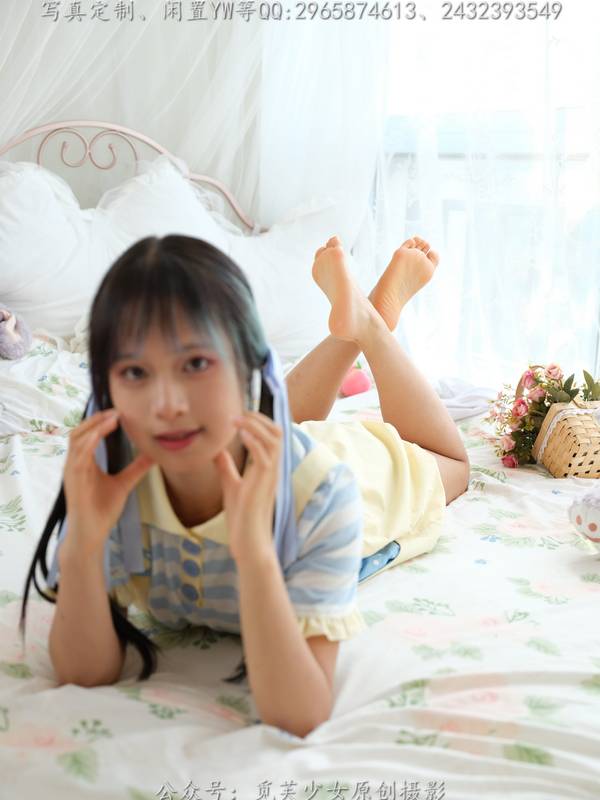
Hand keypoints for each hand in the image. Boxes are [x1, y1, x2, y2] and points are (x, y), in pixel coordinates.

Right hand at [62, 408, 155, 559]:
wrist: (91, 534)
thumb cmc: (101, 511)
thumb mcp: (123, 484)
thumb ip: (136, 469)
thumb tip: (153, 455)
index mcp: (84, 462)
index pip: (88, 434)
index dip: (101, 421)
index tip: (120, 412)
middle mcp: (75, 463)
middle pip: (79, 431)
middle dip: (96, 418)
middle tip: (117, 409)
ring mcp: (72, 470)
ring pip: (77, 438)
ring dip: (94, 425)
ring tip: (113, 417)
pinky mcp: (73, 478)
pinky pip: (78, 454)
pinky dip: (89, 440)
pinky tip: (102, 432)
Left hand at [213, 411, 282, 563]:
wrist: (249, 541)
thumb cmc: (242, 516)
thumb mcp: (230, 485)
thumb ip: (226, 467)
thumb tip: (216, 450)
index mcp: (267, 467)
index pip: (272, 435)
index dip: (259, 420)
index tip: (240, 413)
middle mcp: (273, 467)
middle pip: (277, 431)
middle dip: (259, 417)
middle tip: (239, 412)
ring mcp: (271, 475)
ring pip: (273, 439)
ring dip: (255, 425)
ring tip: (236, 419)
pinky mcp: (264, 483)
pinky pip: (265, 455)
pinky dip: (254, 440)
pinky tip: (240, 433)